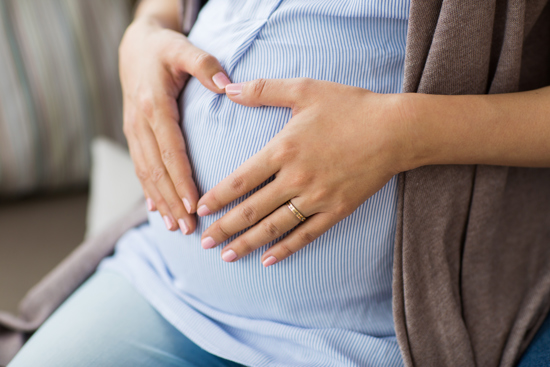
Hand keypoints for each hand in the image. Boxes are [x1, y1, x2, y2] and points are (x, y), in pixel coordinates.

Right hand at [119, 16, 230, 233]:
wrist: (134, 48)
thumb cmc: (164, 49)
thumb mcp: (183, 48)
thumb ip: (205, 65)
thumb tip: (227, 86)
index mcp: (154, 106)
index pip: (170, 151)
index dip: (181, 180)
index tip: (195, 205)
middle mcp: (139, 123)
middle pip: (156, 170)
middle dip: (172, 202)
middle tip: (189, 228)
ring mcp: (133, 131)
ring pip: (146, 174)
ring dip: (160, 202)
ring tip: (176, 227)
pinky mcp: (134, 135)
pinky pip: (140, 168)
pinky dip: (149, 191)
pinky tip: (157, 211)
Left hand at [196, 78, 413, 265]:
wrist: (395, 130)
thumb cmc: (350, 107)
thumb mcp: (304, 89)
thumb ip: (262, 90)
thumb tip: (226, 88)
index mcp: (283, 150)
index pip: (240, 180)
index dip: (217, 197)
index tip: (200, 209)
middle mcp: (296, 178)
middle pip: (251, 210)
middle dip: (224, 228)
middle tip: (204, 242)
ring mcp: (317, 198)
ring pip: (274, 227)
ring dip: (248, 243)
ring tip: (227, 256)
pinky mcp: (337, 210)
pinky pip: (306, 234)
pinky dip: (286, 248)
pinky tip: (269, 259)